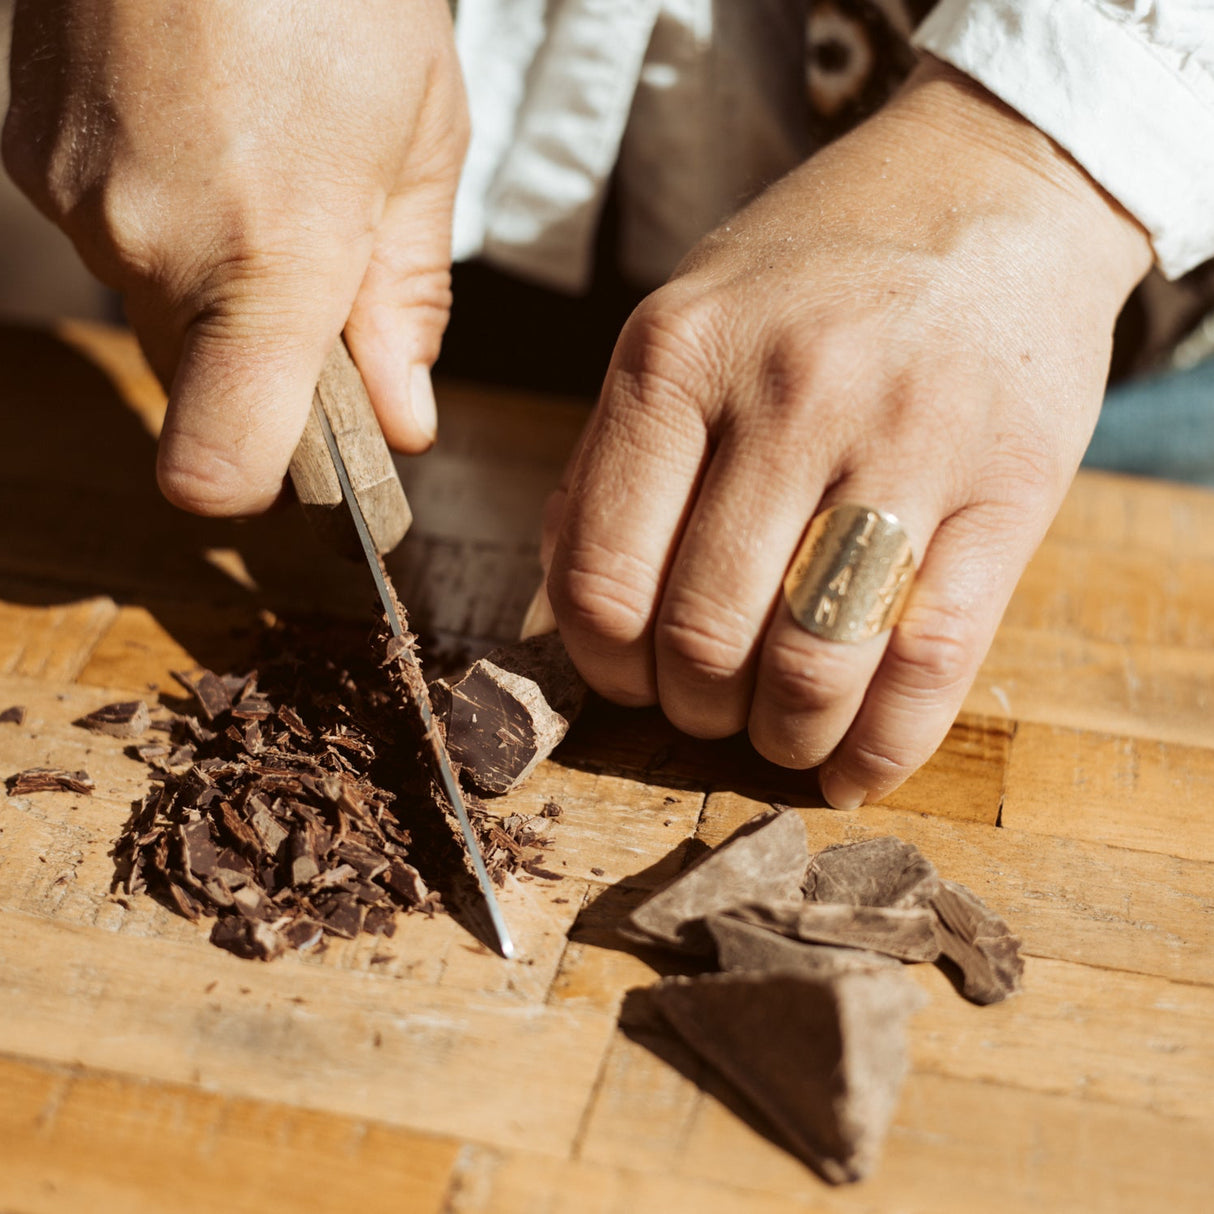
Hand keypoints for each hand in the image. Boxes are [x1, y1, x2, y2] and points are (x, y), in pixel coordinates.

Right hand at [3, 0, 465, 513]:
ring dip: (224, 284)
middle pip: (203, 388)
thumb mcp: (421, 141)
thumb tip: (402, 419)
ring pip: (159, 310)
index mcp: (267, 258)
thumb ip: (407, 301)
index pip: (219, 466)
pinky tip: (208, 135)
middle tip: (329, 282)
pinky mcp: (30, 156)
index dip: (266, 485)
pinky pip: (115, 237)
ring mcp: (72, 198)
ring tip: (274, 173)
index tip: (325, 452)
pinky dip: (171, 220)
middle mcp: (149, 245)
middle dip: (269, 365)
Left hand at [544, 59, 1150, 806]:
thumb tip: (561, 612)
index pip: (600, 576)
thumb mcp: (682, 322)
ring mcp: (907, 440)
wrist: (990, 194)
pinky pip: (932, 663)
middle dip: (690, 710)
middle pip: (703, 634)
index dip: (603, 667)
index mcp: (676, 358)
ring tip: (776, 734)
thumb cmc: (810, 276)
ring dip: (780, 737)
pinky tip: (853, 770)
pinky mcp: (1009, 490)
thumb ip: (611, 461)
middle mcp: (787, 395)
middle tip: (702, 708)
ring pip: (812, 665)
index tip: (625, 681)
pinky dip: (884, 748)